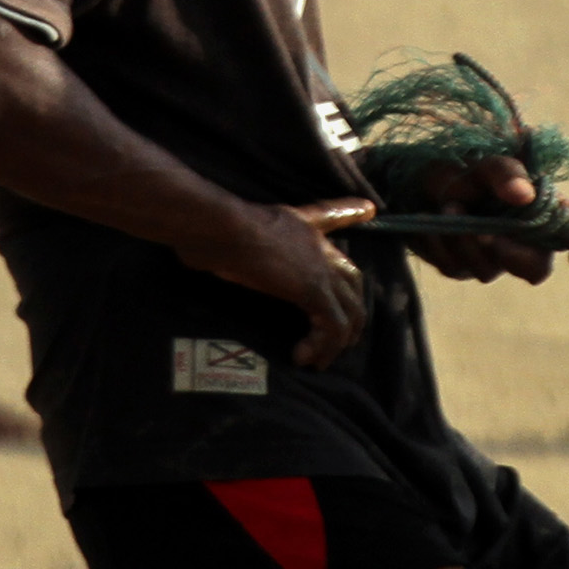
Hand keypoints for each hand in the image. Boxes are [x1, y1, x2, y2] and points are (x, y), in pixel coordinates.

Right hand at [187, 196, 378, 364]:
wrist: (220, 227)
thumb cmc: (216, 228)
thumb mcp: (229, 229)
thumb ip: (231, 240)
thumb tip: (199, 252)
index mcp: (301, 227)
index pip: (332, 221)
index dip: (351, 217)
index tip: (369, 209)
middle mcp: (318, 245)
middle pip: (352, 280)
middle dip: (351, 312)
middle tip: (339, 339)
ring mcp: (320, 268)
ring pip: (349, 309)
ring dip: (336, 340)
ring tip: (318, 359)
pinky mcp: (314, 290)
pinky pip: (332, 326)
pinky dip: (322, 346)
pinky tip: (301, 356)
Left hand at [407, 152, 568, 286]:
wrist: (409, 180)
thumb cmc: (455, 166)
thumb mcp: (479, 161)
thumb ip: (503, 172)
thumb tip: (524, 195)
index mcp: (540, 207)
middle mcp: (521, 237)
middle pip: (537, 268)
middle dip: (514, 256)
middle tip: (487, 235)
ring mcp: (491, 255)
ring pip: (490, 271)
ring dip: (465, 241)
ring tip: (447, 207)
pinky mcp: (462, 265)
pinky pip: (457, 268)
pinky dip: (442, 243)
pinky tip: (430, 221)